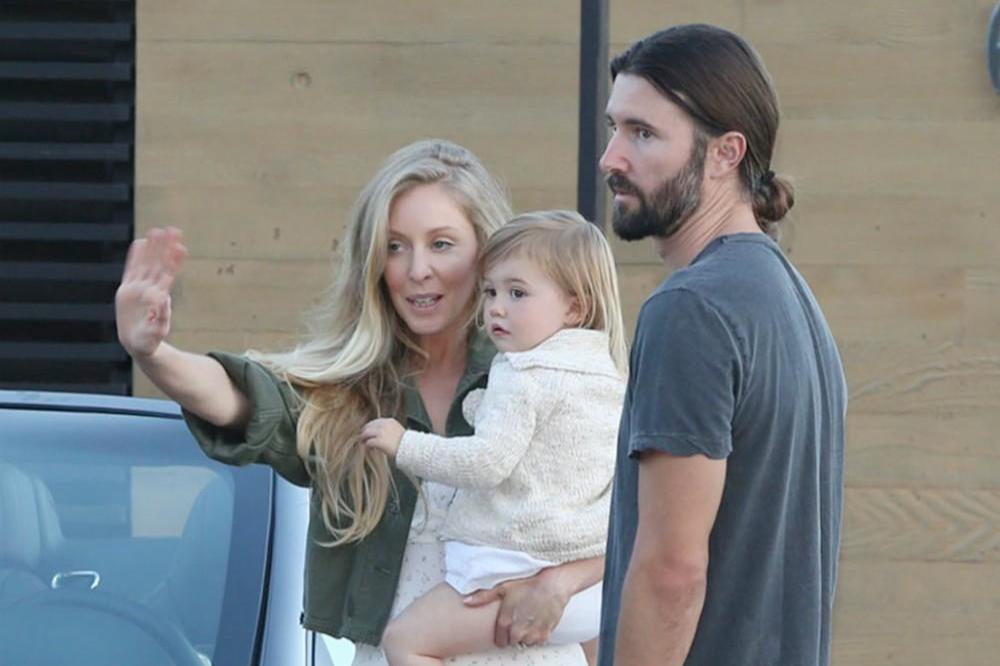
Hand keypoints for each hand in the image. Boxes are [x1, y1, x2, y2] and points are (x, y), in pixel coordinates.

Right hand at [115, 227, 187, 357]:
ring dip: (152, 248)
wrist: (138, 345)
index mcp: (158, 298)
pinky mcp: (127, 290)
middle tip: (174, 229)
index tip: (181, 247)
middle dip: (165, 248)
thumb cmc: (150, 341)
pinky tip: (139, 243)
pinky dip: (135, 257)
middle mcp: (149, 290)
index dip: (174, 261)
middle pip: (159, 264)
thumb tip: (163, 298)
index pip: (168, 275)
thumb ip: (160, 316)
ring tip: (158, 230)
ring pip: (146, 264)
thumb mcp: (157, 331)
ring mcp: (138, 288)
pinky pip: (131, 269)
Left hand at [360, 418, 404, 456]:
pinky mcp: (379, 441)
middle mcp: (384, 425)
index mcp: (389, 421)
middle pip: (369, 426)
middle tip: (362, 437)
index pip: (375, 422)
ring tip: (362, 442)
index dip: (370, 427)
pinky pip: (369, 442)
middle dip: (364, 431)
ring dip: (363, 438)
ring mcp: (381, 433)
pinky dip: (367, 445)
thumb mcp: (398, 431)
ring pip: (366, 433)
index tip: (368, 431)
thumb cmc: (406, 443)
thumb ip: (389, 430)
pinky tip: (369, 448)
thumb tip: (381, 435)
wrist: (411, 448)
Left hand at [464, 567, 571, 647]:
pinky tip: (537, 621)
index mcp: (505, 622)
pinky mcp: (544, 635)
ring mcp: (531, 635)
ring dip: (526, 635)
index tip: (506, 627)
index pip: (499, 642)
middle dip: (514, 634)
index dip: (502, 635)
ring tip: (528, 620)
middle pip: (512, 642)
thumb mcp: (503, 588)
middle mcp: (517, 632)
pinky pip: (537, 641)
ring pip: (525, 642)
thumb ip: (483, 597)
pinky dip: (537, 634)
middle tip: (518, 620)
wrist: (552, 585)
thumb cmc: (528, 584)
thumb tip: (466, 601)